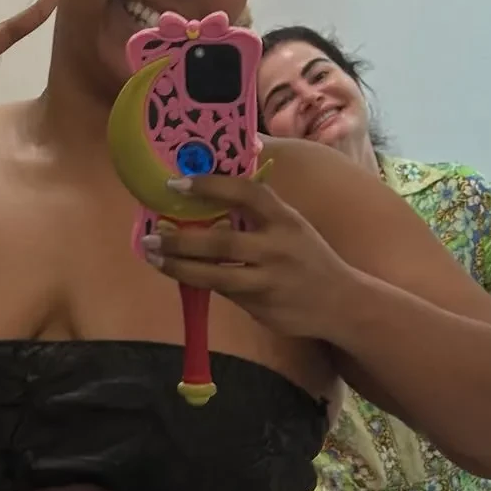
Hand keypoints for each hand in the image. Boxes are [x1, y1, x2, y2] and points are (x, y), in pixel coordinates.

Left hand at [142, 173, 349, 339]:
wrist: (341, 302)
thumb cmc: (308, 257)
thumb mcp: (292, 225)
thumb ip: (259, 211)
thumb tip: (213, 187)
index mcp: (285, 219)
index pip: (246, 193)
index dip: (210, 185)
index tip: (177, 183)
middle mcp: (277, 248)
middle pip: (221, 243)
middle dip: (180, 240)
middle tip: (150, 236)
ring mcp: (269, 281)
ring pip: (215, 276)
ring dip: (180, 267)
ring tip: (153, 258)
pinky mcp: (262, 307)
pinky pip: (224, 293)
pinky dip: (200, 283)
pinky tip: (180, 274)